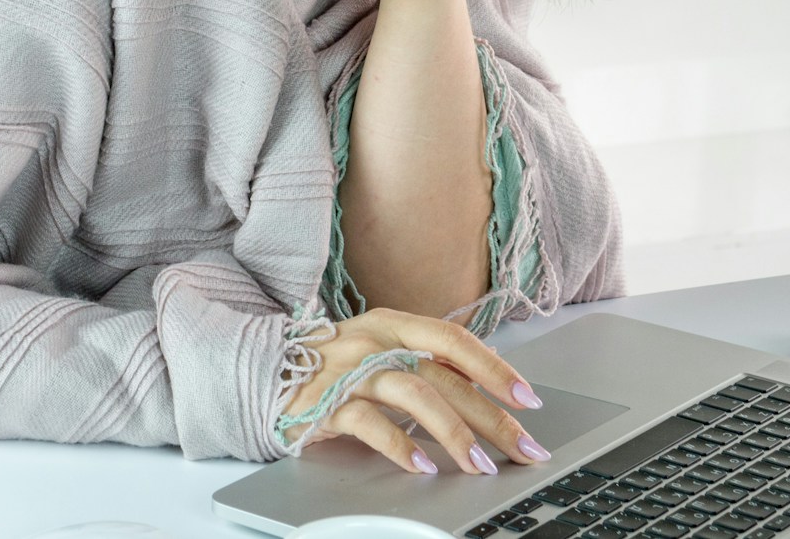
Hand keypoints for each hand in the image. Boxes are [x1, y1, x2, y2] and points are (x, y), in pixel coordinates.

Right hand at [281, 308, 550, 474]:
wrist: (260, 372)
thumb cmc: (329, 367)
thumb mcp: (378, 350)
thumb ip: (423, 362)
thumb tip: (485, 384)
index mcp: (391, 323)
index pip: (453, 339)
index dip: (494, 368)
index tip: (528, 398)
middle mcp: (373, 341)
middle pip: (444, 376)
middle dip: (491, 415)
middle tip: (523, 446)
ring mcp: (349, 370)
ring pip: (414, 396)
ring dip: (453, 434)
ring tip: (478, 464)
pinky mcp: (326, 402)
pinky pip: (371, 424)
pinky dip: (401, 446)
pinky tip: (423, 466)